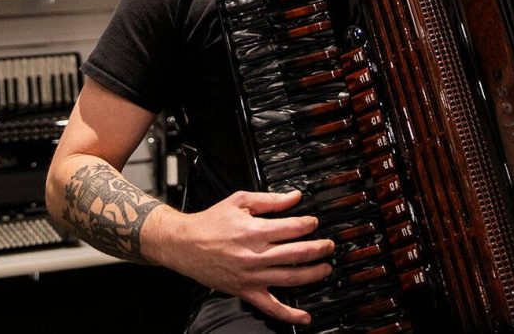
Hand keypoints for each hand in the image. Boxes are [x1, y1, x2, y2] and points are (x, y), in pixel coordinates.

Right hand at [149, 190, 333, 324]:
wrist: (184, 244)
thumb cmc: (211, 222)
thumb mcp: (240, 201)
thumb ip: (270, 200)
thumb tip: (294, 197)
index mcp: (254, 231)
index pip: (292, 228)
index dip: (308, 224)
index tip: (314, 222)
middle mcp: (255, 255)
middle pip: (297, 253)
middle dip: (319, 249)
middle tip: (329, 245)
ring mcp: (251, 276)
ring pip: (290, 278)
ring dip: (313, 274)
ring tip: (325, 268)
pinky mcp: (245, 291)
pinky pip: (271, 307)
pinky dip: (289, 314)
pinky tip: (305, 316)